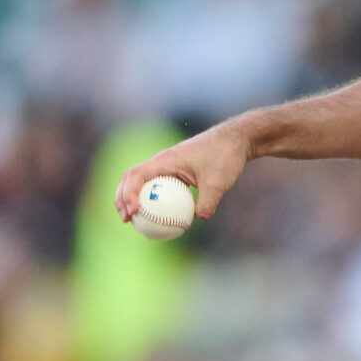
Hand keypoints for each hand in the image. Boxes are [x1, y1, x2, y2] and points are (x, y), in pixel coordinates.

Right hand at [114, 123, 249, 221]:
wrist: (238, 140)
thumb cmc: (226, 156)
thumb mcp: (219, 182)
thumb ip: (207, 203)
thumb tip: (196, 220)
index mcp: (165, 160)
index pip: (136, 175)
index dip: (128, 194)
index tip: (134, 212)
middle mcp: (162, 162)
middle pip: (131, 178)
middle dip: (122, 198)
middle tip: (125, 220)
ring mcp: (169, 166)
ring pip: (143, 182)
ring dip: (133, 199)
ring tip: (133, 221)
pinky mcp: (177, 172)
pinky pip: (159, 187)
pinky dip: (153, 200)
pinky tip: (160, 218)